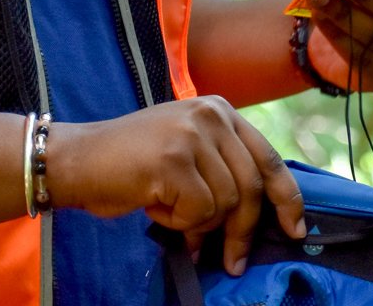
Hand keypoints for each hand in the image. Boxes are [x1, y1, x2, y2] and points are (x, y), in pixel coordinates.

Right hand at [40, 96, 303, 275]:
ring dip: (198, 224)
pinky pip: (198, 212)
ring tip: (169, 214)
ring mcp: (192, 134)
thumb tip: (259, 217)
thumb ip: (221, 169)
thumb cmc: (131, 165)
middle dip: (243, 232)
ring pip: (225, 204)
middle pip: (252, 187)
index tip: (296, 229)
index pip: (269, 158)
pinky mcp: (174, 160)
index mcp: (220, 110)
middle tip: (232, 262)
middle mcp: (212, 115)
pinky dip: (178, 223)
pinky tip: (154, 206)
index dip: (288, 198)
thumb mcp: (186, 151)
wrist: (76, 160)